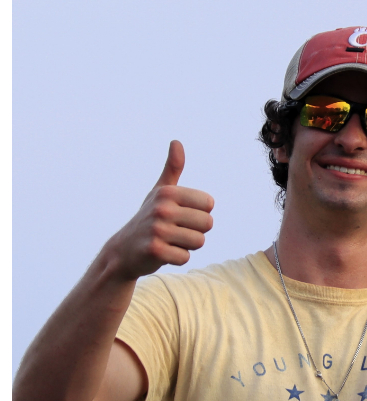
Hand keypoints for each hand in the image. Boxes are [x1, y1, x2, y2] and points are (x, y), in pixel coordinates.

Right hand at [105, 140, 213, 280]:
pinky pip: (186, 257)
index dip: (198, 213)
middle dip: (195, 231)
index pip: (209, 205)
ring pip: (199, 242)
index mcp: (168, 193)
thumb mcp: (159, 191)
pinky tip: (162, 253)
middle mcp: (162, 208)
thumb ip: (172, 168)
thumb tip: (176, 142)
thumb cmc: (148, 217)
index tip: (180, 215)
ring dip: (187, 245)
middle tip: (174, 231)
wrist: (123, 250)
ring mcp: (157, 230)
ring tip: (169, 241)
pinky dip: (177, 258)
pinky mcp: (155, 251)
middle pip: (208, 224)